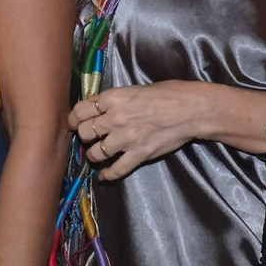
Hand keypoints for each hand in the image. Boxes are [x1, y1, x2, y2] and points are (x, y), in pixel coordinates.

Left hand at [67, 81, 204, 180]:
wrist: (191, 110)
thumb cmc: (167, 94)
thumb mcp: (134, 89)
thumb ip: (115, 100)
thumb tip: (100, 108)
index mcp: (112, 98)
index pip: (80, 110)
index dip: (74, 118)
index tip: (74, 123)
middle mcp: (115, 119)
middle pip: (84, 132)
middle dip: (83, 136)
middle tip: (88, 138)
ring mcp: (126, 138)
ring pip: (95, 153)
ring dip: (93, 155)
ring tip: (96, 154)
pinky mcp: (139, 154)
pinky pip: (116, 169)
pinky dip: (108, 174)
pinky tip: (104, 175)